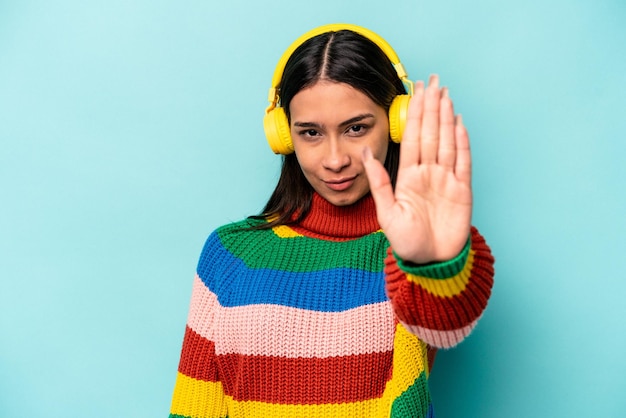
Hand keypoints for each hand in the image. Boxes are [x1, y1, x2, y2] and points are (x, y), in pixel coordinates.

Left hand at [363, 74, 471, 263]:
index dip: (414, 115)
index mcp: (408, 176)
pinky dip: (462, 142)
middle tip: (434, 81)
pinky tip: (459, 123)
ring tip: (445, 94)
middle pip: (430, 133)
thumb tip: (365, 151)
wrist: (430, 263)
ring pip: (446, 141)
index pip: (412, 138)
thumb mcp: (386, 212)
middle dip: (431, 107)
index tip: (415, 92)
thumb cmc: (407, 241)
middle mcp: (428, 173)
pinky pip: (463, 161)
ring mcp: (446, 180)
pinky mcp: (462, 190)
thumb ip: (379, 181)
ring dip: (446, 118)